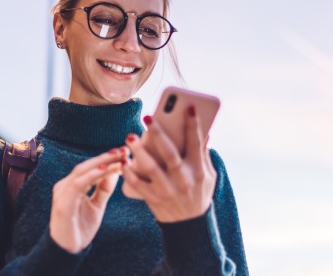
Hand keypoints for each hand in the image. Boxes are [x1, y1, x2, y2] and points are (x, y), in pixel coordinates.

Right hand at [49, 147, 125, 252]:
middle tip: (124, 150)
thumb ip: (103, 189)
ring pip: (82, 171)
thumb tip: (116, 171)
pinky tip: (105, 170)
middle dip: (106, 157)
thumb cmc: (80, 228)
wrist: (68, 251)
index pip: (90, 168)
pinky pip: (78, 184)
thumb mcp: (97, 206)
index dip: (107, 159)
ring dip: (102, 163)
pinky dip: (92, 176)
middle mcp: (65, 186)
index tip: (125, 153)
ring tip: (118, 157)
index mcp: (72, 185)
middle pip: (87, 165)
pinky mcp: (63, 203)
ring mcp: (62, 193)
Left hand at [122, 106, 216, 222]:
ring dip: (140, 151)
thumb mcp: (209, 175)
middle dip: (159, 134)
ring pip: (151, 168)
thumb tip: (206, 131)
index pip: (196, 143)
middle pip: (170, 154)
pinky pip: (138, 185)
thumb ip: (204, 154)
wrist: (190, 225)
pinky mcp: (154, 200)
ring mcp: (168, 190)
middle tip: (148, 117)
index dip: (193, 125)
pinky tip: (123, 160)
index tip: (189, 107)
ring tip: (130, 136)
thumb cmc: (200, 193)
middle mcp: (184, 180)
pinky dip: (129, 173)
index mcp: (199, 170)